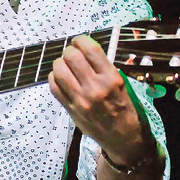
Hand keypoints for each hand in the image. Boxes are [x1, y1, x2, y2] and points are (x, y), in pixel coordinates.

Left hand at [48, 35, 145, 163]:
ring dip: (60, 63)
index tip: (80, 42)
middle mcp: (95, 87)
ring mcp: (80, 99)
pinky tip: (62, 78)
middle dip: (70, 51)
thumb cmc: (127, 109)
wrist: (125, 139)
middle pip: (70, 56)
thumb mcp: (123, 84)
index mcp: (111, 78)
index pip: (90, 48)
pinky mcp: (70, 109)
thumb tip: (84, 51)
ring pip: (58, 69)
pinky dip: (54, 78)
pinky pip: (53, 86)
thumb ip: (103, 68)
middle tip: (73, 54)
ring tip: (66, 66)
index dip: (81, 40)